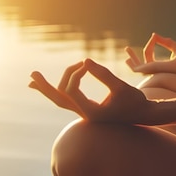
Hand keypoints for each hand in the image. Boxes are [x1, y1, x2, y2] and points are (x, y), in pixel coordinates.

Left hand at [29, 58, 153, 123]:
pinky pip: (68, 101)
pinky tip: (52, 87)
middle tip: (31, 75)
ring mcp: (85, 112)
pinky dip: (58, 92)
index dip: (76, 73)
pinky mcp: (89, 109)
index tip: (88, 63)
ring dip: (48, 89)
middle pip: (58, 99)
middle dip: (44, 87)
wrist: (144, 116)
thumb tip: (85, 60)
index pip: (71, 89)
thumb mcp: (121, 87)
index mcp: (90, 112)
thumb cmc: (135, 102)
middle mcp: (84, 114)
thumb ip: (103, 74)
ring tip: (33, 79)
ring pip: (61, 101)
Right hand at [125, 33, 175, 75]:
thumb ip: (165, 42)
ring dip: (131, 58)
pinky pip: (138, 67)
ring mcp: (153, 72)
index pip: (150, 57)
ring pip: (137, 67)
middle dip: (133, 57)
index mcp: (162, 67)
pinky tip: (128, 57)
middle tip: (127, 48)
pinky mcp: (152, 71)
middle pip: (141, 64)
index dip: (151, 44)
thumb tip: (154, 35)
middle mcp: (156, 71)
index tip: (154, 37)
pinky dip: (134, 60)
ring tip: (127, 49)